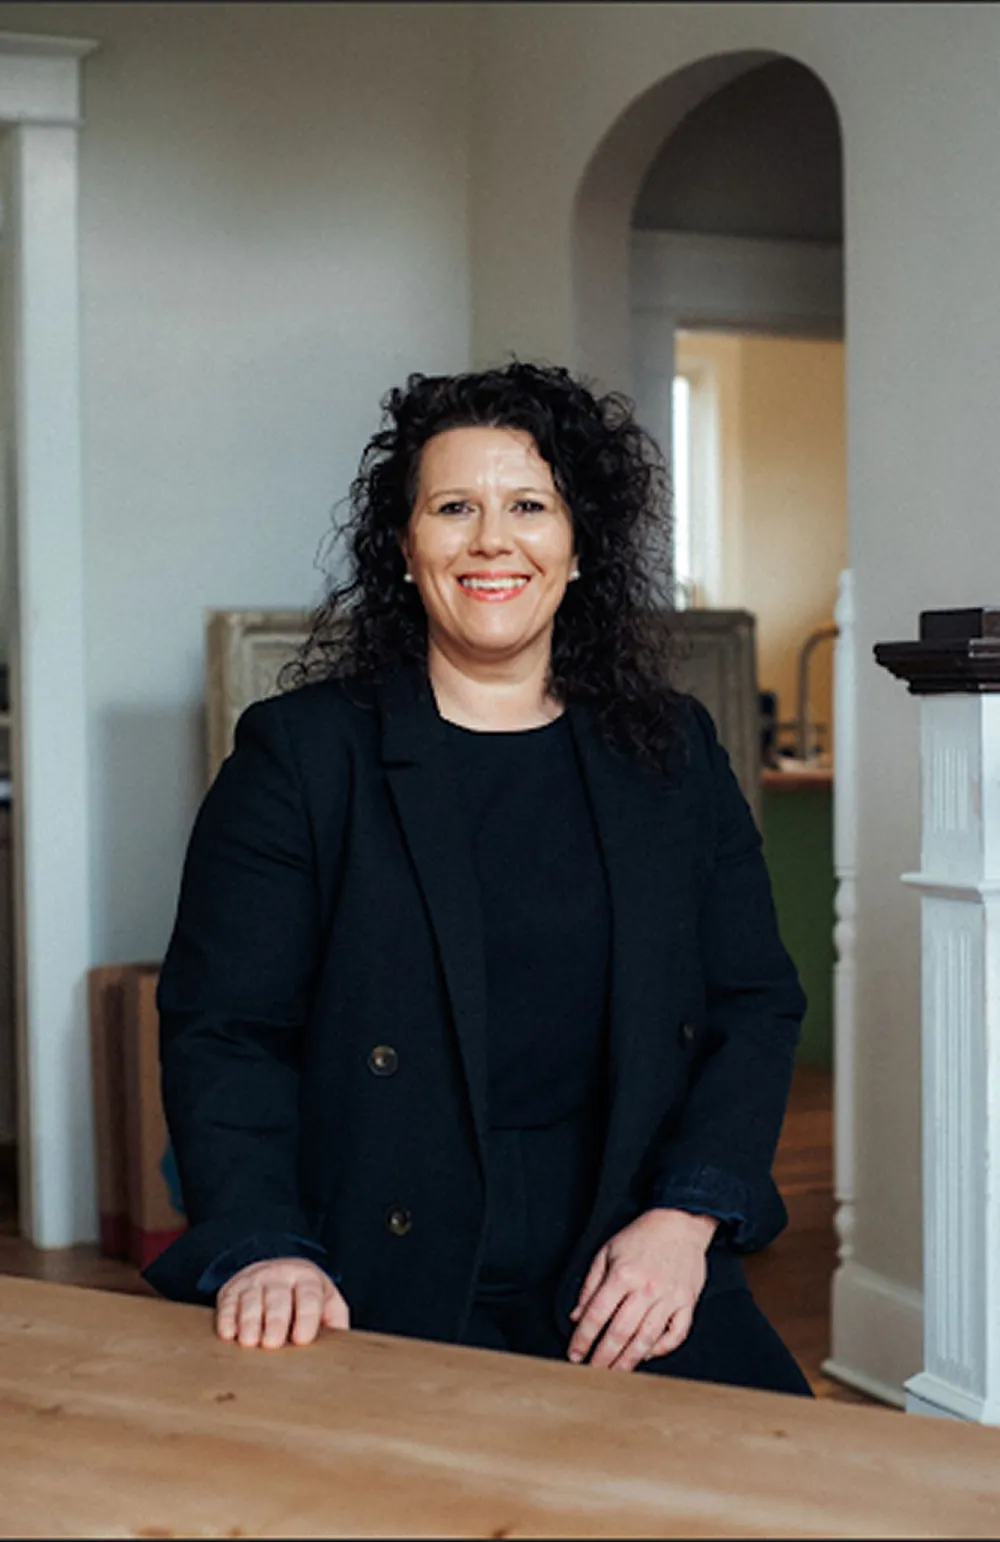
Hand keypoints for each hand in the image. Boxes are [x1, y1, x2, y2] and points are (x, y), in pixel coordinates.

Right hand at [215, 1257, 349, 1348]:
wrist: (278, 1272)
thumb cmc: (306, 1299)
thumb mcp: (327, 1303)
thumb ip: (336, 1322)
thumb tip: (344, 1348)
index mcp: (308, 1279)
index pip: (309, 1296)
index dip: (306, 1317)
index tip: (301, 1339)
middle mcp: (280, 1276)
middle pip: (278, 1297)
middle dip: (275, 1320)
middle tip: (272, 1343)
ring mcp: (254, 1280)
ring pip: (251, 1299)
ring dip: (249, 1321)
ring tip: (250, 1343)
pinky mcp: (232, 1290)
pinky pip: (228, 1302)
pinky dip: (227, 1318)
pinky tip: (228, 1333)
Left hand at [567, 1208, 717, 1370]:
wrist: (679, 1222)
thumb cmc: (641, 1236)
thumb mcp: (607, 1252)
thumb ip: (590, 1285)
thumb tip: (577, 1316)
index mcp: (623, 1274)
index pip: (597, 1314)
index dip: (583, 1338)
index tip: (575, 1354)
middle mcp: (646, 1289)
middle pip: (620, 1333)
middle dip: (603, 1357)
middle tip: (593, 1372)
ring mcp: (669, 1298)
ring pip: (646, 1339)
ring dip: (628, 1361)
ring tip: (615, 1373)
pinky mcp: (687, 1303)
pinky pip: (675, 1335)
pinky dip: (661, 1349)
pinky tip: (646, 1355)